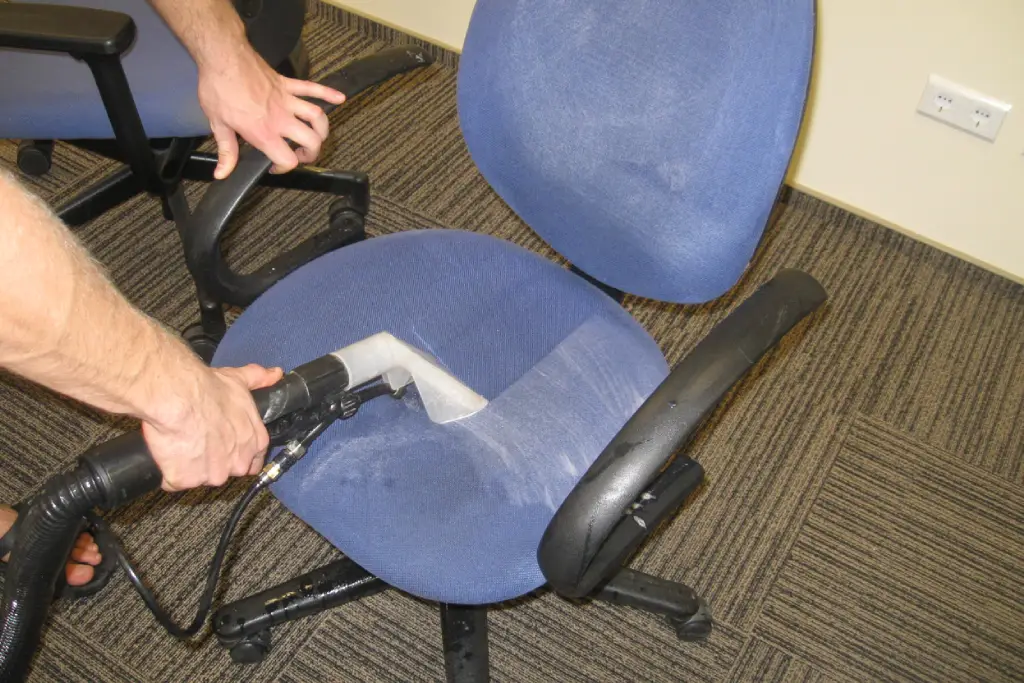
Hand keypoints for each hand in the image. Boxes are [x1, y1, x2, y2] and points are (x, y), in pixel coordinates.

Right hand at [141, 364, 283, 490]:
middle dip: (213, 461)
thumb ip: (259, 380)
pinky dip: (170, 471)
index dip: (235, 454)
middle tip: (198, 440)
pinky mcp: (185, 480)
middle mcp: (238, 464)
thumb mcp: (240, 380)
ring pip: (200, 477)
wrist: (179, 397)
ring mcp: (212, 475)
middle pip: (225, 471)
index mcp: (254, 443)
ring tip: (181, 442)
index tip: (224, 446)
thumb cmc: (210, 389)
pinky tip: (168, 451)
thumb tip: (275, 374)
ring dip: (190, 466)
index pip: (252, 462)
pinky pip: (174, 481)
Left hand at [197, 47, 345, 178]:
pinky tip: (340, 98)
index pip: (288, 160)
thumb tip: (222, 173)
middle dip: (311, 152)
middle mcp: (281, 118)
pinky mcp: (287, 84)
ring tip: (316, 135)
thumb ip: (226, 152)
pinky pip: (312, 88)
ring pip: (317, 117)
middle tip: (300, 154)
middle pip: (312, 141)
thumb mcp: (218, 124)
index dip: (284, 168)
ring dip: (322, 129)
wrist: (222, 56)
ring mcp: (287, 100)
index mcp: (264, 132)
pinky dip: (328, 93)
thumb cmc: (218, 88)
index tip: (274, 166)